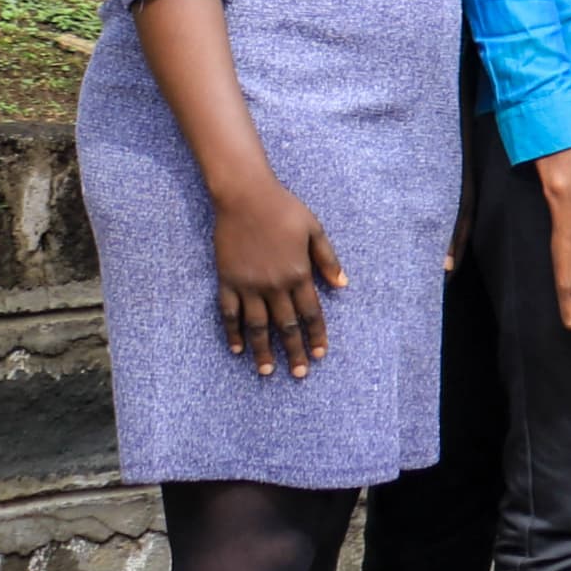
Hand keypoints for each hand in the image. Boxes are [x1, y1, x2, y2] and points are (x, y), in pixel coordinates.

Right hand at [209, 178, 341, 378]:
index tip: (320, 354)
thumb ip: (327, 260)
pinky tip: (237, 348)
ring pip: (257, 325)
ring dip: (263, 350)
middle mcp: (274, 284)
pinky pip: (229, 312)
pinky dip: (232, 332)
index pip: (311, 312)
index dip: (316, 335)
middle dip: (294, 351)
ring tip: (267, 370)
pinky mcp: (227, 280)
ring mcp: (248, 284)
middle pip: (286, 325)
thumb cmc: (284, 209)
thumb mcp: (315, 230)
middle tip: (299, 373)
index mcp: (298, 273)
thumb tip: (343, 284)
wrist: (245, 196)